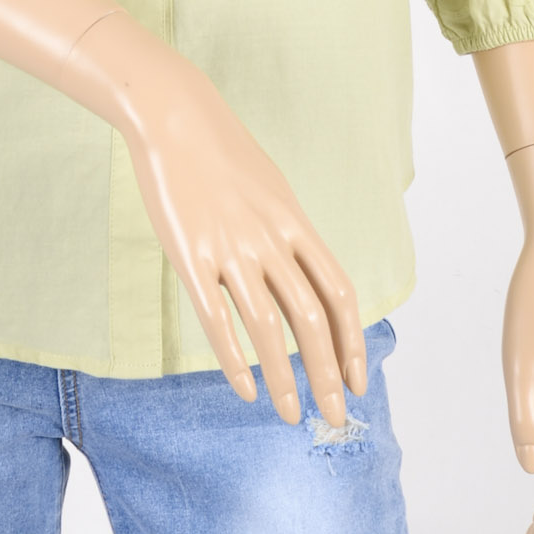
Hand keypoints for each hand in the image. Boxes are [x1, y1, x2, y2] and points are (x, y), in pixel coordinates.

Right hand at [121, 63, 367, 427]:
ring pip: (268, 329)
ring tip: (291, 415)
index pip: (338, 294)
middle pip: (311, 320)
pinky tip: (244, 389)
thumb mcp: (270, 188)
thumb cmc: (221, 152)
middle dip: (328, 375)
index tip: (359, 379)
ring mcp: (230, 249)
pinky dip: (234, 361)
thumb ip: (289, 233)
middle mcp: (270, 240)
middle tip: (335, 418)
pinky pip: (217, 320)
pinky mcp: (191, 257)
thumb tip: (306, 272)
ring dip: (284, 379)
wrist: (174, 115)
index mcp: (294, 223)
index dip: (353, 341)